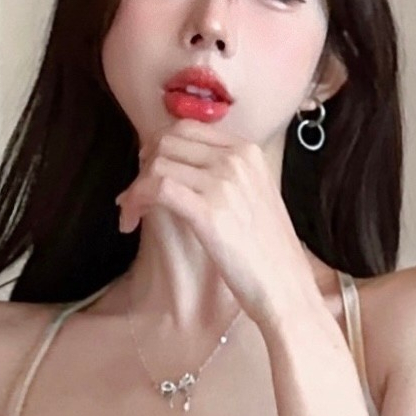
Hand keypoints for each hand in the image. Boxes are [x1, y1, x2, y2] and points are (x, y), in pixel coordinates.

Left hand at [117, 128, 320, 333]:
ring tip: (130, 213)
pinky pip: (156, 188)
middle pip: (167, 141)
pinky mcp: (208, 211)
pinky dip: (135, 201)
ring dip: (134, 188)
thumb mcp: (254, 198)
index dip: (159, 148)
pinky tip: (130, 222)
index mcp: (248, 152)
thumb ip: (226, 176)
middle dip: (143, 165)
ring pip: (156, 164)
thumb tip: (183, 168)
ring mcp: (223, 183)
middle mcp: (235, 159)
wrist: (285, 286)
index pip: (187, 128)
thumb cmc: (268, 252)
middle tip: (136, 193)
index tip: (148, 173)